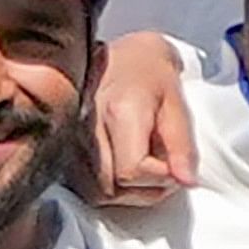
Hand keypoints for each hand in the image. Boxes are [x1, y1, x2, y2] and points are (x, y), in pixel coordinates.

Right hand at [78, 28, 199, 208]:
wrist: (116, 55)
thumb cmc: (148, 73)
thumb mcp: (176, 103)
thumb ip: (182, 145)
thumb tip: (186, 182)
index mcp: (118, 112)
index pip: (132, 170)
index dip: (159, 177)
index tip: (173, 164)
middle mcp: (87, 129)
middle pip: (111, 189)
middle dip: (144, 190)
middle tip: (163, 170)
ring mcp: (69, 140)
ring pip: (96, 193)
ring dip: (127, 193)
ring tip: (145, 171)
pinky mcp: (61, 148)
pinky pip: (83, 186)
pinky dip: (108, 187)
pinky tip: (123, 170)